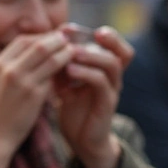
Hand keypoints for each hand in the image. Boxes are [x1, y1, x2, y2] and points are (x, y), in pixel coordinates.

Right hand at [0, 31, 74, 167]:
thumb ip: (9, 69)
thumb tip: (28, 57)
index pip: (22, 41)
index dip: (40, 37)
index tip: (52, 40)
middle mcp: (8, 70)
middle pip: (38, 44)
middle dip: (56, 40)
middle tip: (70, 41)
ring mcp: (22, 82)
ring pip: (51, 58)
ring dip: (66, 53)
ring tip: (76, 53)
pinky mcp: (34, 96)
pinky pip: (54, 78)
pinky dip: (64, 72)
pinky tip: (72, 73)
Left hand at [53, 26, 133, 167]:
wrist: (80, 139)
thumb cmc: (72, 107)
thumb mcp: (65, 81)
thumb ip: (62, 62)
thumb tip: (45, 40)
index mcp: (105, 69)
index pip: (115, 45)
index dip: (100, 33)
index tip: (69, 28)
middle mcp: (113, 77)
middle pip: (122, 51)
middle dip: (106, 39)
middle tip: (79, 34)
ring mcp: (112, 90)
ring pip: (112, 64)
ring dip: (91, 55)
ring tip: (71, 52)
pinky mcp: (106, 104)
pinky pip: (101, 84)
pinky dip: (86, 74)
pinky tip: (68, 71)